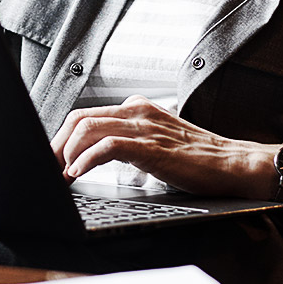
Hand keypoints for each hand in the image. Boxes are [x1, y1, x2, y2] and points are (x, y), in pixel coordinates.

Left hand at [51, 96, 275, 199]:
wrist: (234, 164)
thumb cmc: (199, 159)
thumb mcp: (157, 142)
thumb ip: (129, 142)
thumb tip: (95, 157)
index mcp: (136, 109)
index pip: (86, 115)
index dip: (63, 137)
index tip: (53, 158)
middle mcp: (137, 112)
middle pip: (79, 118)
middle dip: (57, 143)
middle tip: (48, 166)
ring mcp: (144, 127)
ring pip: (88, 128)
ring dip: (66, 152)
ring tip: (60, 172)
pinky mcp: (151, 146)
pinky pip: (108, 146)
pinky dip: (86, 159)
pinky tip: (78, 173)